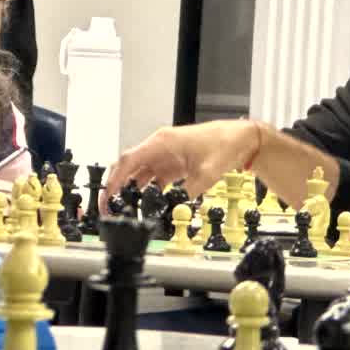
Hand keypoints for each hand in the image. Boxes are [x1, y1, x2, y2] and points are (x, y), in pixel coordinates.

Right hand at [104, 119, 260, 198]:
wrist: (242, 139)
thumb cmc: (225, 145)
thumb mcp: (206, 174)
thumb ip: (186, 193)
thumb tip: (171, 210)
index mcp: (162, 142)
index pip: (128, 161)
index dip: (114, 180)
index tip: (107, 198)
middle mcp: (159, 147)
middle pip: (128, 166)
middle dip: (115, 187)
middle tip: (109, 208)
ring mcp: (165, 155)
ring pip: (139, 173)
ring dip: (130, 191)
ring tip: (124, 210)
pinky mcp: (173, 163)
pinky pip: (154, 178)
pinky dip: (147, 191)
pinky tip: (145, 205)